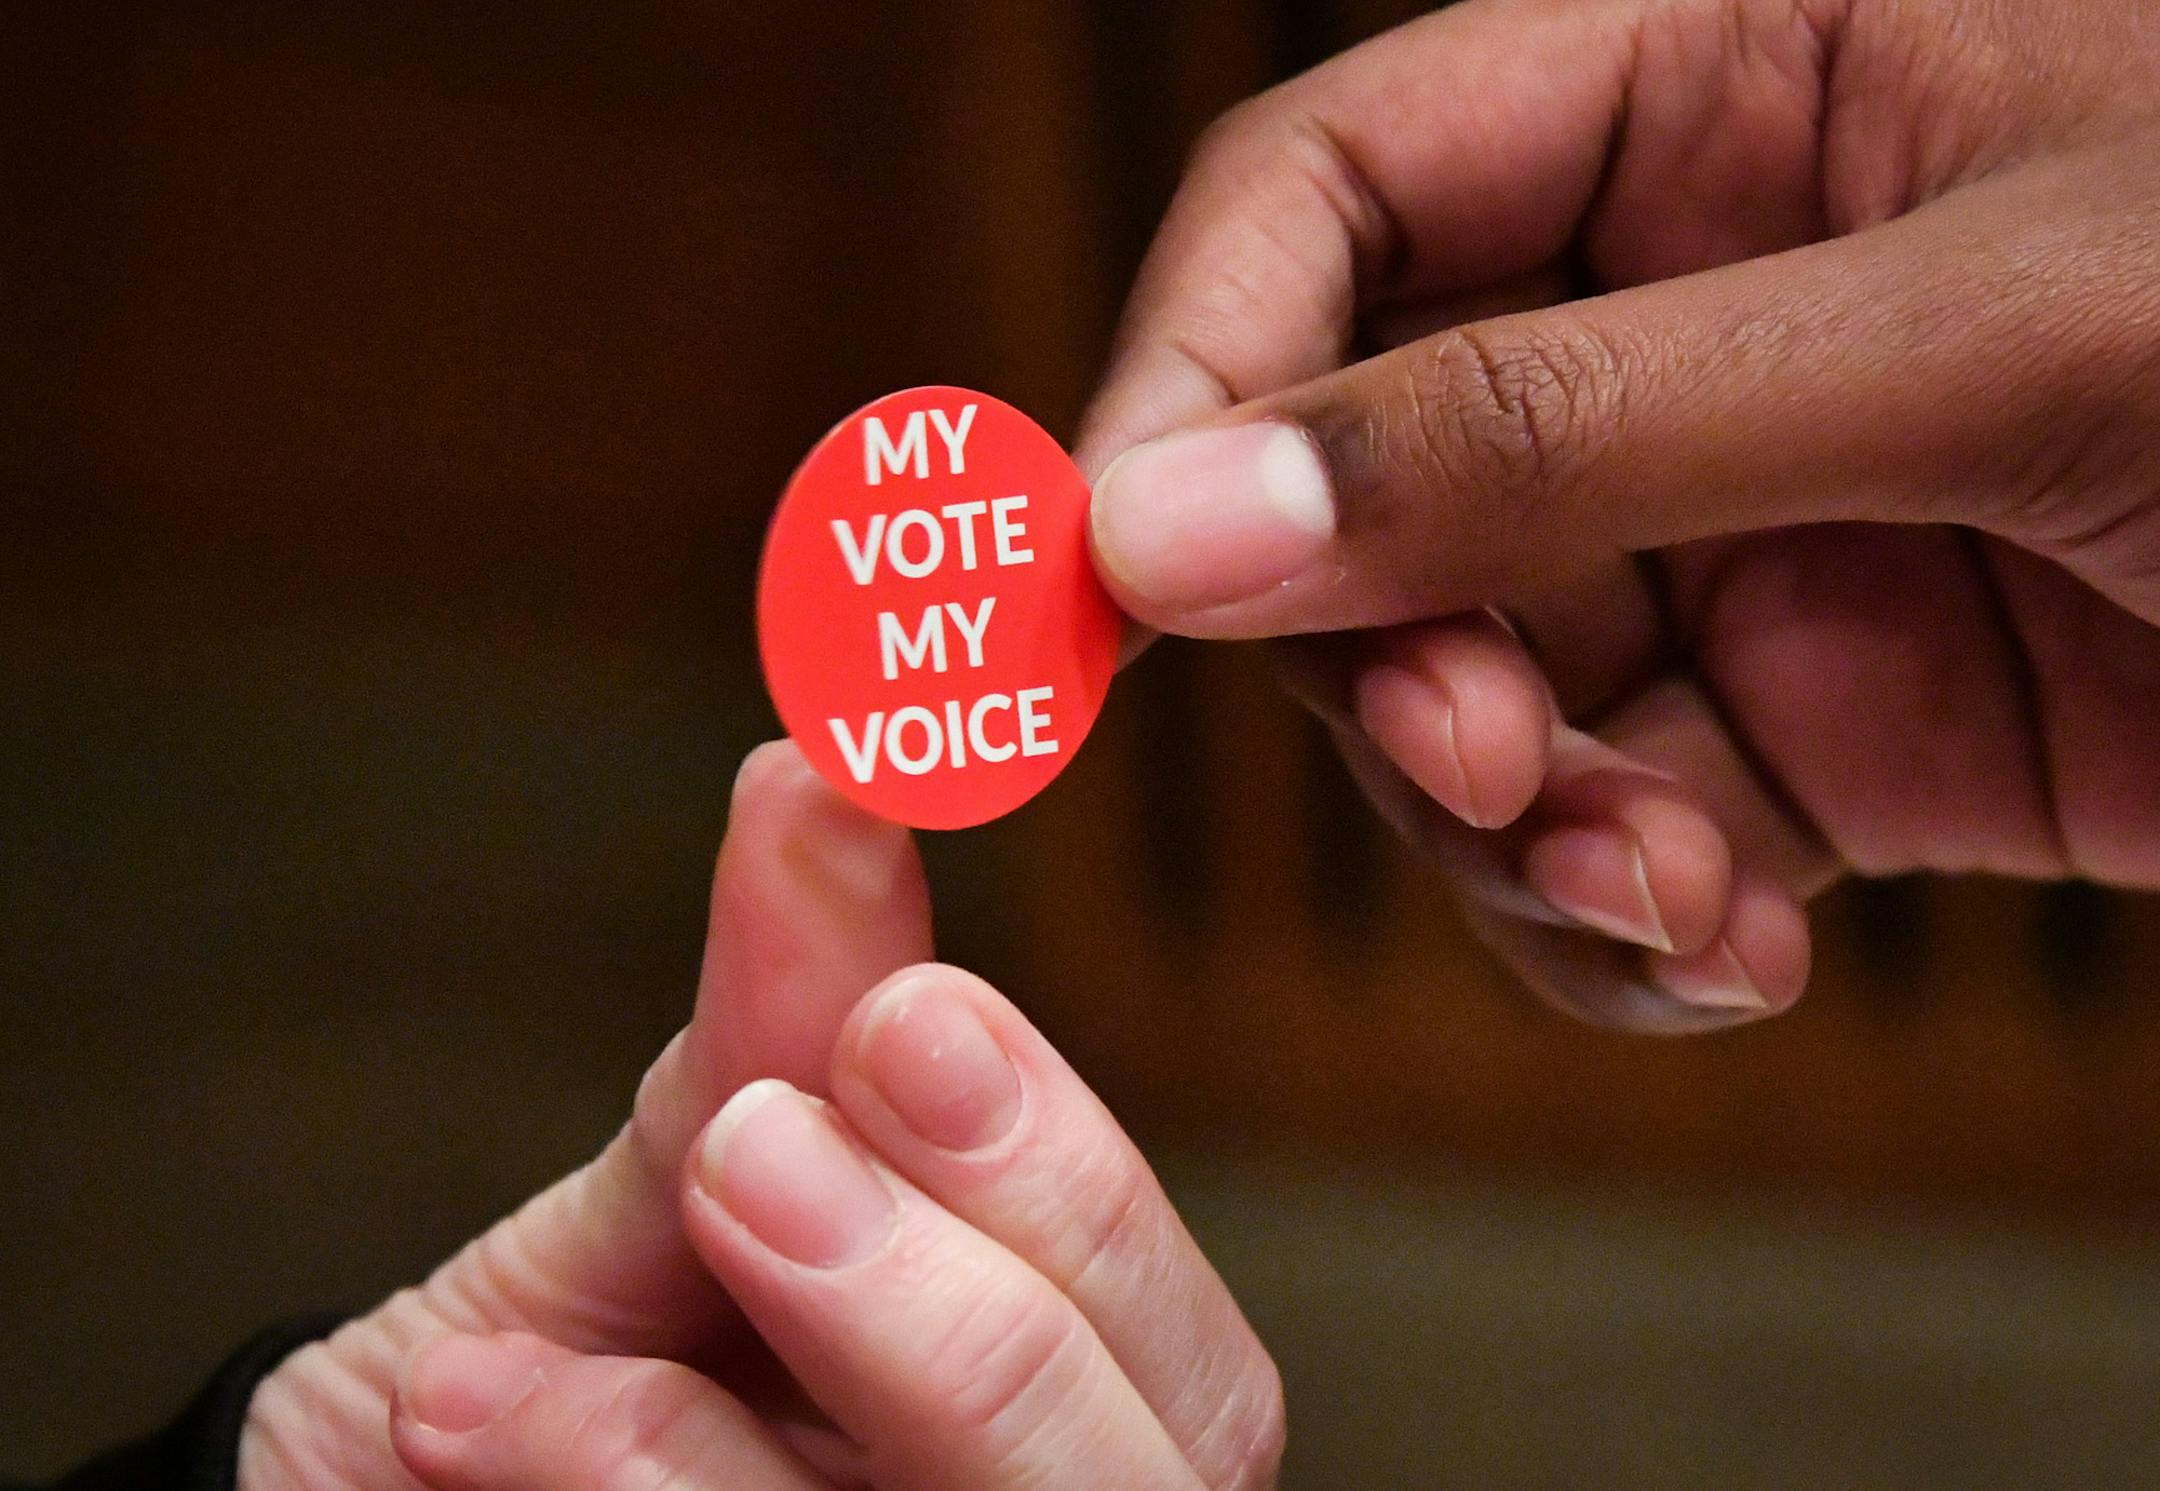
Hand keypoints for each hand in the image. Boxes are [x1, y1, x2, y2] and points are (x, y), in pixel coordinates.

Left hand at [241, 744, 1279, 1490]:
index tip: (905, 1016)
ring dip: (856, 1355)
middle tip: (776, 1135)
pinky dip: (633, 1481)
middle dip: (987, 1297)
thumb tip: (831, 773)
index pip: (1183, 1336)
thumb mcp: (660, 1185)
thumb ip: (783, 1025)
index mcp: (1056, 1402)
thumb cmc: (536, 1359)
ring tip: (686, 1204)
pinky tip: (472, 1409)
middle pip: (1175, 1460)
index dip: (1075, 1175)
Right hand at [1078, 0, 2159, 1032]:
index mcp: (1727, 77)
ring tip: (1660, 891)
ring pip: (1465, 687)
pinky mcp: (1811, 720)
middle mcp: (1694, 300)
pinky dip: (1624, 917)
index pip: (1336, 192)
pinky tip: (1737, 944)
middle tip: (1485, 766)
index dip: (1195, 367)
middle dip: (1388, 653)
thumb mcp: (1988, 341)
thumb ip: (1563, 423)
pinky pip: (1608, 829)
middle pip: (1367, 477)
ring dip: (1511, 823)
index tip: (1112, 572)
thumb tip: (1179, 519)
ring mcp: (1742, 522)